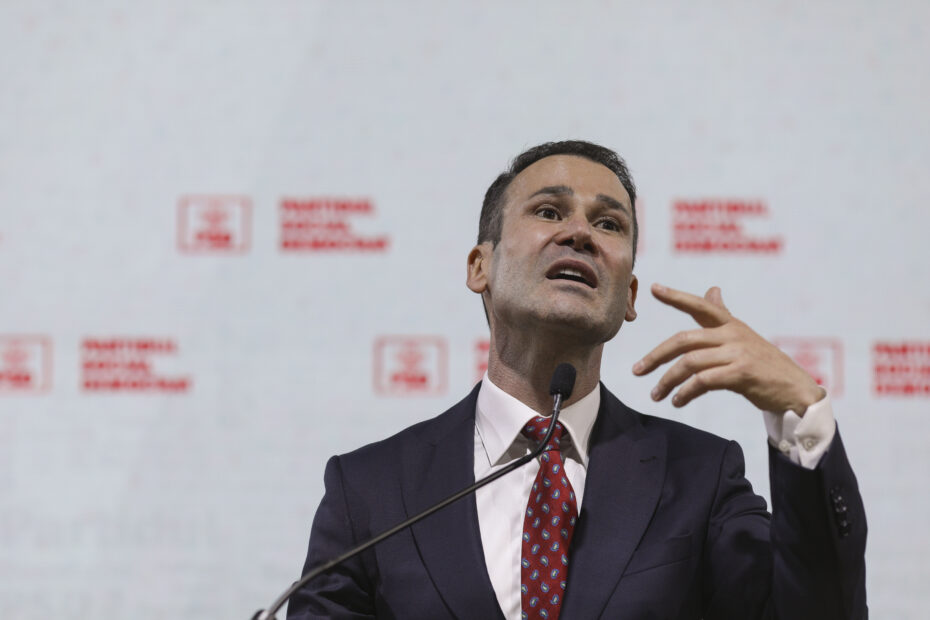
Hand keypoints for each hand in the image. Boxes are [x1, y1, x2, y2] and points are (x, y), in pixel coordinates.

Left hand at [632, 284, 824, 414]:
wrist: (796, 390)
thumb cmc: (764, 364)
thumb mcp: (743, 336)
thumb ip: (723, 316)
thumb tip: (712, 290)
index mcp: (730, 324)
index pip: (700, 306)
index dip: (676, 296)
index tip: (653, 288)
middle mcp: (732, 334)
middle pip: (684, 340)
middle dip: (656, 356)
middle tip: (637, 371)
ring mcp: (738, 353)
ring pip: (690, 362)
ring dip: (668, 380)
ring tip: (656, 395)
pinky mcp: (742, 373)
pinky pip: (704, 381)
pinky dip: (686, 392)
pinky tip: (677, 401)